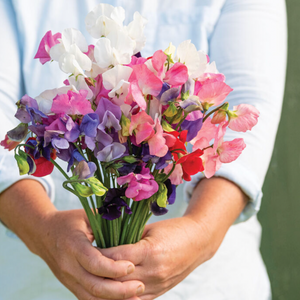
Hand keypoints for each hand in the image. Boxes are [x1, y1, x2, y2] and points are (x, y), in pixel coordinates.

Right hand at [37, 209, 144, 299]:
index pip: (94, 263)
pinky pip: (88, 299)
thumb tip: (132, 224)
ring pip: (91, 298)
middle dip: (119, 290)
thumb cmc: (69, 221)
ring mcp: (68, 279)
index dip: (114, 268)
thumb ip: (107, 219)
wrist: (43, 233)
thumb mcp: (87, 215)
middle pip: (94, 286)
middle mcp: (69, 266)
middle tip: (140, 286)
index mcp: (73, 245)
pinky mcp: (70, 285)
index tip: (132, 266)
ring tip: (136, 298)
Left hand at [100, 177, 247, 299]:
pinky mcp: (160, 291)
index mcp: (150, 251)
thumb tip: (108, 242)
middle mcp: (154, 271)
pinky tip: (111, 292)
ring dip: (109, 288)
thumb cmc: (174, 230)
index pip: (117, 257)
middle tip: (85, 266)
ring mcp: (158, 284)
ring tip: (94, 280)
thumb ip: (130, 238)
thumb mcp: (150, 230)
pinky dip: (122, 297)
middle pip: (118, 279)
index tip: (87, 250)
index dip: (100, 255)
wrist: (198, 241)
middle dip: (100, 273)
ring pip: (125, 294)